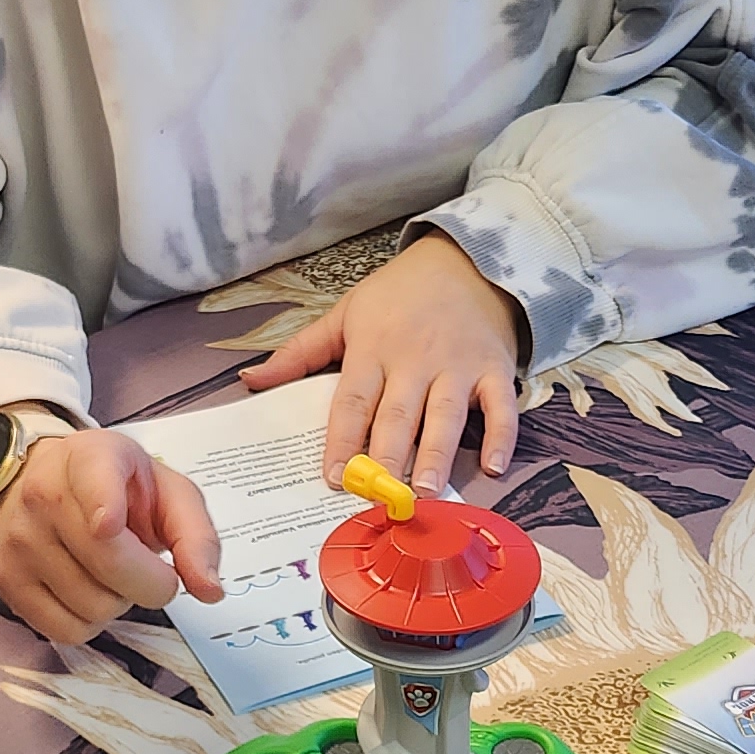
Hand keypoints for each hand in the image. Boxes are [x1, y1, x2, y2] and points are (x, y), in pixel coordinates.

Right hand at [0, 425, 226, 643]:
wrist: (43, 482)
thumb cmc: (117, 489)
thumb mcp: (167, 492)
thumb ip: (197, 536)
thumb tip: (209, 589)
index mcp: (91, 458)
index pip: (93, 480)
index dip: (105, 506)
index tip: (109, 523)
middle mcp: (45, 494)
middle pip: (109, 564)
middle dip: (151, 583)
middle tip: (152, 571)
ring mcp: (20, 539)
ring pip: (91, 606)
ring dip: (118, 602)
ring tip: (111, 573)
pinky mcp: (7, 580)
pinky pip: (64, 630)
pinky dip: (89, 623)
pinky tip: (88, 592)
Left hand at [238, 232, 528, 490]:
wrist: (467, 258)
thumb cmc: (399, 293)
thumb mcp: (345, 312)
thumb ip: (300, 352)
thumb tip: (251, 380)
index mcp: (373, 348)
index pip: (354, 400)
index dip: (343, 438)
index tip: (334, 476)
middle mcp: (415, 360)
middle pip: (399, 414)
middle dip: (389, 456)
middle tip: (382, 495)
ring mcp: (458, 366)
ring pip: (447, 415)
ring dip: (438, 454)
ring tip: (429, 490)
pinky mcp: (495, 369)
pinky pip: (501, 407)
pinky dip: (503, 437)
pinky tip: (494, 468)